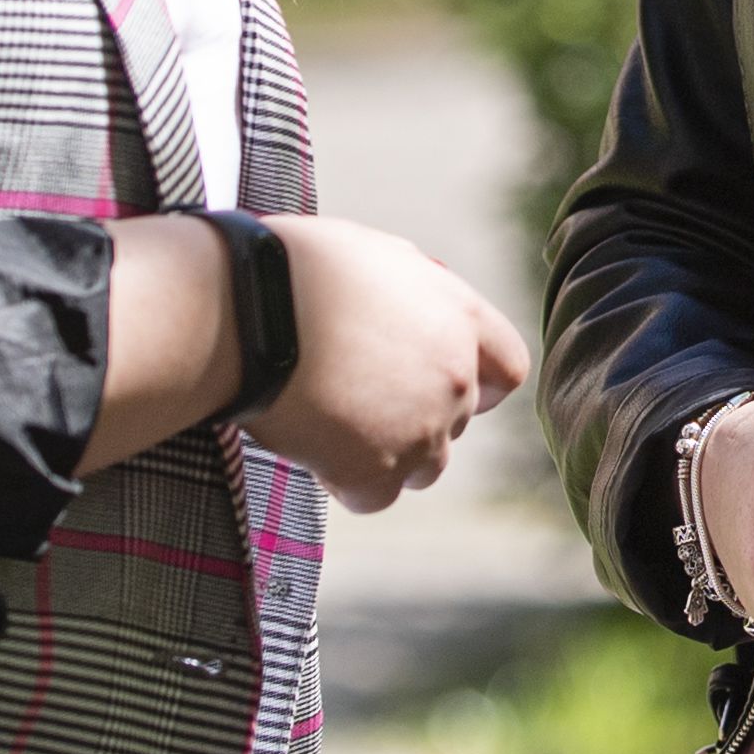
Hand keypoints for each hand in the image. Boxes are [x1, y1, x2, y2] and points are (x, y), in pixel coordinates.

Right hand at [241, 214, 528, 510]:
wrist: (246, 310)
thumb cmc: (297, 268)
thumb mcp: (375, 255)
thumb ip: (415, 292)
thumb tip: (416, 308)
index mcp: (459, 318)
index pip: (507, 368)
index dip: (480, 382)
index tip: (446, 385)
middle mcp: (452, 378)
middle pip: (456, 422)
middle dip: (416, 415)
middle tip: (356, 395)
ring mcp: (417, 430)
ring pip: (423, 468)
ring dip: (389, 454)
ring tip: (333, 423)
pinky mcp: (371, 471)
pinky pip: (374, 497)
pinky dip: (348, 483)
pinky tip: (316, 453)